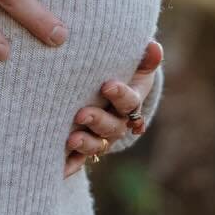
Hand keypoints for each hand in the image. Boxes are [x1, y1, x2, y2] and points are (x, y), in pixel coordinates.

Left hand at [63, 39, 163, 176]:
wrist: (103, 89)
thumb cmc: (118, 70)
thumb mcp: (131, 62)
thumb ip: (143, 57)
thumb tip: (154, 46)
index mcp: (130, 101)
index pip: (130, 101)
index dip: (120, 95)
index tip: (106, 85)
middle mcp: (118, 122)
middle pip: (113, 127)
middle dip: (98, 121)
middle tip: (81, 114)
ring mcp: (101, 136)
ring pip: (97, 144)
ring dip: (86, 144)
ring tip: (71, 139)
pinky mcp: (84, 147)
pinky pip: (79, 159)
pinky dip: (71, 165)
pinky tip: (60, 168)